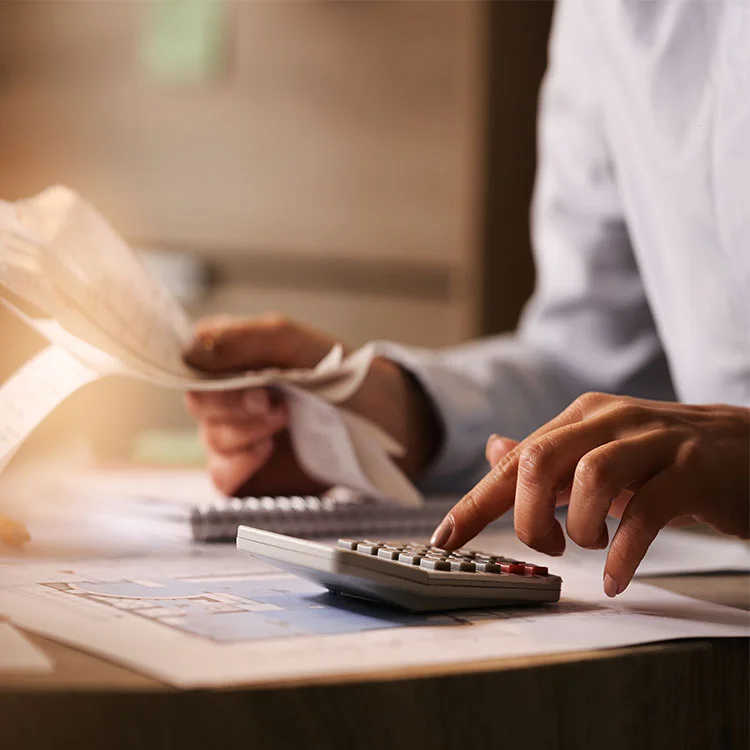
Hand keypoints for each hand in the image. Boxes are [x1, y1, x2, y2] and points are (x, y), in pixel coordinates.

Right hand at [183, 314, 439, 496]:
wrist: (382, 421)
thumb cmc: (340, 375)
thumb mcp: (293, 342)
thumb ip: (243, 340)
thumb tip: (190, 350)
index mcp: (232, 360)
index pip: (190, 362)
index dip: (207, 373)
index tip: (246, 378)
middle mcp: (228, 398)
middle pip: (197, 403)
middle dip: (232, 405)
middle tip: (274, 403)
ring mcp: (238, 437)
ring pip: (210, 440)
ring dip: (244, 433)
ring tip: (282, 423)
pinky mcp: (249, 475)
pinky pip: (221, 477)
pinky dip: (237, 466)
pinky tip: (265, 452)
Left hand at [430, 393, 749, 595]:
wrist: (749, 450)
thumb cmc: (664, 459)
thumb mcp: (600, 454)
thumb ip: (548, 455)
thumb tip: (494, 451)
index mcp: (581, 417)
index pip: (516, 460)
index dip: (475, 503)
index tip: (445, 540)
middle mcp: (611, 420)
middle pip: (541, 461)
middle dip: (526, 516)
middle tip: (546, 547)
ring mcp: (655, 441)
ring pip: (590, 478)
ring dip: (577, 529)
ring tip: (590, 548)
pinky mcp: (693, 470)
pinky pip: (646, 513)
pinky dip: (623, 553)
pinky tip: (614, 577)